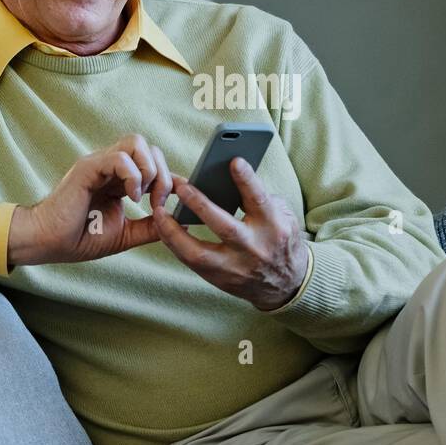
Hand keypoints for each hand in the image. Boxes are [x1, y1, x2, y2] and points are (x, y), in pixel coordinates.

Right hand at [9, 134, 171, 266]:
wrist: (48, 242)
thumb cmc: (80, 238)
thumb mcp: (126, 234)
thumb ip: (150, 227)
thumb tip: (178, 223)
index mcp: (119, 179)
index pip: (153, 163)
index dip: (171, 178)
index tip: (177, 200)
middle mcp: (110, 167)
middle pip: (149, 148)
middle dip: (163, 175)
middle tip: (157, 203)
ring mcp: (99, 164)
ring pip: (136, 142)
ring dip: (149, 169)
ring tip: (142, 196)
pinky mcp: (87, 168)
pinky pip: (119, 157)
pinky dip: (132, 176)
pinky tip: (130, 198)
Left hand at [153, 157, 308, 310]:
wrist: (287, 283)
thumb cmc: (279, 237)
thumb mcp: (281, 215)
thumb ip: (259, 197)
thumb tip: (228, 178)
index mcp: (274, 228)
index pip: (260, 202)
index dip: (247, 181)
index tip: (234, 161)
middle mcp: (255, 249)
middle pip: (226, 228)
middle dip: (201, 206)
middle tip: (181, 187)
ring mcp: (237, 268)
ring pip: (199, 253)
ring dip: (174, 232)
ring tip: (158, 212)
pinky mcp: (222, 280)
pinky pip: (191, 263)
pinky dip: (175, 245)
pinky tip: (164, 229)